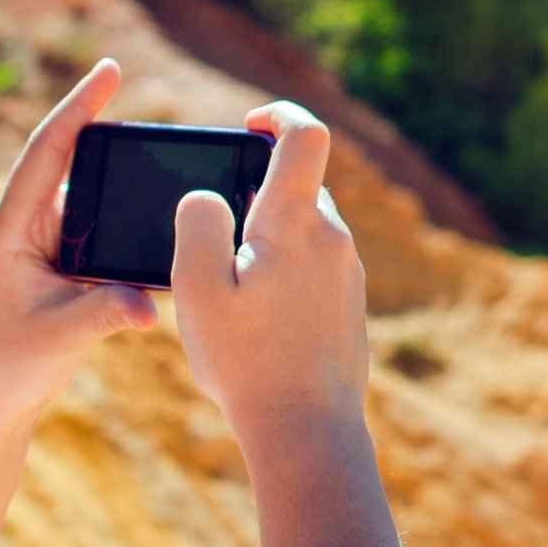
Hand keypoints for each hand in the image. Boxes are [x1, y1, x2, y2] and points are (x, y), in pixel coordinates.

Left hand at [0, 58, 166, 416]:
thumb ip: (104, 314)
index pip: (48, 151)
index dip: (79, 107)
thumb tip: (150, 304)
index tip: (110, 69)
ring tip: (169, 152)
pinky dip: (130, 212)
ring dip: (124, 174)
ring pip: (94, 194)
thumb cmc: (4, 364)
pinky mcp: (66, 263)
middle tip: (151, 102)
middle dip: (108, 126)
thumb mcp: (57, 336)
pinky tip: (164, 209)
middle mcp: (29, 224)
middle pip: (73, 159)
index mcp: (13, 225)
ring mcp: (48, 242)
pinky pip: (104, 225)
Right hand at [170, 96, 369, 446]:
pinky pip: (317, 268)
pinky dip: (286, 271)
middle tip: (216, 227)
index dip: (279, 115)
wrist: (307, 431)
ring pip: (308, 229)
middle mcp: (333, 239)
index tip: (249, 124)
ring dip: (271, 237)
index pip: (306, 136)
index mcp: (295, 223)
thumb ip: (198, 225)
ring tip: (229, 283)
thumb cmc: (247, 361)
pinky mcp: (350, 307)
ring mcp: (348, 275)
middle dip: (258, 191)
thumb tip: (207, 196)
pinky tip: (256, 316)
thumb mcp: (197, 289)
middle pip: (301, 185)